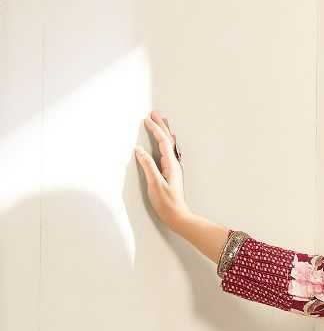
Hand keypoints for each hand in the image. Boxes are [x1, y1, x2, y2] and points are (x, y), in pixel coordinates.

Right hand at [135, 110, 189, 231]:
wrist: (178, 217)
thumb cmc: (167, 203)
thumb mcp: (155, 184)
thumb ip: (148, 166)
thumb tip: (139, 150)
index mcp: (171, 165)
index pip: (163, 142)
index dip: (155, 130)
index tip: (147, 119)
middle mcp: (174, 164)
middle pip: (168, 140)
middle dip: (160, 126)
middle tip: (154, 113)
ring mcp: (173, 168)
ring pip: (169, 145)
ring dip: (164, 132)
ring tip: (160, 121)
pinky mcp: (170, 173)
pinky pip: (168, 152)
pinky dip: (166, 143)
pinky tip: (168, 141)